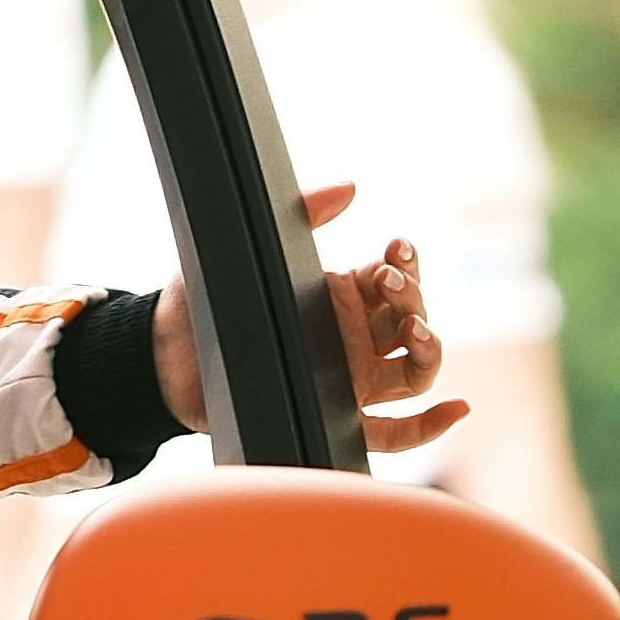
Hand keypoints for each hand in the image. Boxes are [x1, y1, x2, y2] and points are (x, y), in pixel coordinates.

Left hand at [150, 185, 467, 454]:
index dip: (405, 264)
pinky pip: (393, 432)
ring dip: (429, 349)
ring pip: (413, 373)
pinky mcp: (333, 415)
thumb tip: (350, 187)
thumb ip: (303, 215)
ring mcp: (349, 380)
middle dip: (411, 298)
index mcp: (340, 297)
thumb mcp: (250, 247)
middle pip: (410, 322)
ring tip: (416, 329)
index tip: (395, 247)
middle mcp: (353, 339)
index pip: (394, 280)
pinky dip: (429, 426)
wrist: (162, 353)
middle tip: (384, 279)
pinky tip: (456, 408)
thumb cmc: (205, 297)